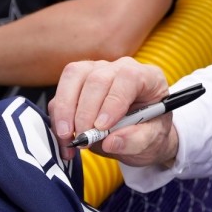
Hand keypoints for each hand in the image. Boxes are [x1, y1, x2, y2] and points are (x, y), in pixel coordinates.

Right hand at [48, 58, 172, 163]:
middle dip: (86, 111)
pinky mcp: (78, 83)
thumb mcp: (153, 142)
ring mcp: (97, 71)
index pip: (128, 77)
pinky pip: (61, 94)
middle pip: (97, 78)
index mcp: (147, 77)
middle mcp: (120, 68)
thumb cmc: (150, 132)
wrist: (140, 135)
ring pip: (72, 78)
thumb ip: (136, 141)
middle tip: (84, 138)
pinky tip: (65, 139)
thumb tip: (110, 142)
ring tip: (69, 138)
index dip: (113, 102)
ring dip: (66, 111)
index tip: (102, 126)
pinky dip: (58, 118)